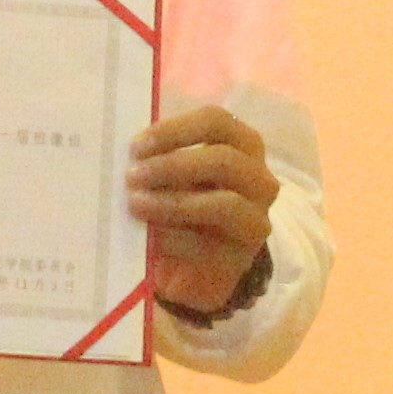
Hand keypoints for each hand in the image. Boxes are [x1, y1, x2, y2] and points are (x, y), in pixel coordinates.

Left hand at [127, 105, 274, 319]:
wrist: (190, 271)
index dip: (176, 130)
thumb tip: (133, 153)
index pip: (218, 122)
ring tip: (136, 204)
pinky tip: (149, 239)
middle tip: (132, 176)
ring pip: (224, 203)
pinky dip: (174, 238)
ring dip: (173, 202)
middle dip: (172, 165)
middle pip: (224, 160)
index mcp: (242, 147)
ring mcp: (257, 220)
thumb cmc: (180, 210)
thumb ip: (160, 160)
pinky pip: (208, 244)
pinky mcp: (243, 256)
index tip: (138, 146)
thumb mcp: (173, 179)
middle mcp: (260, 180)